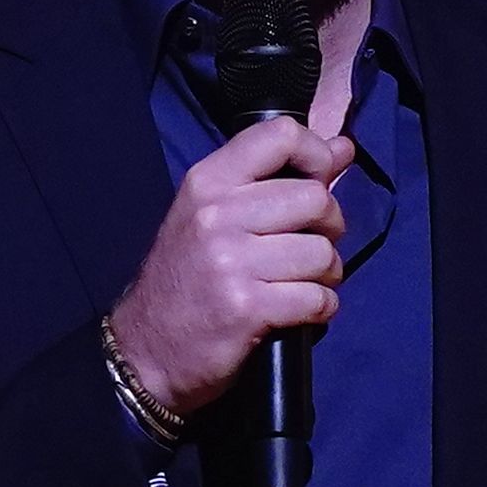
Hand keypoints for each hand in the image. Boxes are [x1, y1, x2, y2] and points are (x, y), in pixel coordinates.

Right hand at [107, 118, 352, 416]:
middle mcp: (217, 214)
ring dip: (327, 273)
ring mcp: (231, 261)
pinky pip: (316, 298)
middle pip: (314, 198)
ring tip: (307, 282)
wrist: (144, 352)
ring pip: (321, 252)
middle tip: (313, 246)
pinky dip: (322, 307)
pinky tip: (304, 311)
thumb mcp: (213, 216)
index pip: (281, 135)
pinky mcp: (246, 307)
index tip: (322, 179)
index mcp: (208, 182)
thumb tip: (342, 147)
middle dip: (330, 226)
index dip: (318, 153)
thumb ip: (276, 180)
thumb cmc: (184, 279)